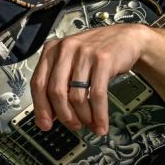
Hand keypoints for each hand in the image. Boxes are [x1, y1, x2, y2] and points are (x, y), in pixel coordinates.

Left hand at [31, 24, 152, 134]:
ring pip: (77, 96)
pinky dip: (99, 114)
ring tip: (90, 124)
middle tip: (73, 126)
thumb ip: (58, 83)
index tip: (45, 125)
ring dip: (84, 117)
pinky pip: (97, 94)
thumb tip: (50, 116)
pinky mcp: (103, 59)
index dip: (41, 108)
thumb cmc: (96, 53)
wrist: (125, 38)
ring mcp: (84, 53)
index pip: (39, 83)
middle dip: (64, 115)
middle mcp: (65, 49)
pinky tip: (101, 123)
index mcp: (52, 50)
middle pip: (56, 92)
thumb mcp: (71, 61)